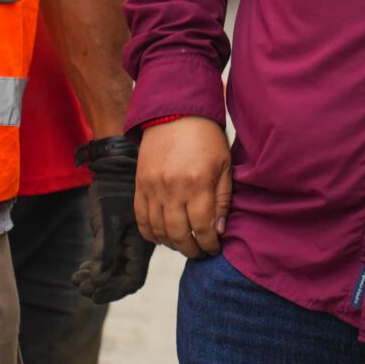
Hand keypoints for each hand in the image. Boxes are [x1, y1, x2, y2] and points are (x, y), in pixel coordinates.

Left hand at [73, 136, 154, 301]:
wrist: (113, 166)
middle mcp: (138, 246)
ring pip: (115, 270)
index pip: (133, 280)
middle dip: (101, 285)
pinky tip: (81, 269)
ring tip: (77, 277)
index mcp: (142, 244)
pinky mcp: (119, 235)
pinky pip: (110, 259)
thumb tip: (98, 280)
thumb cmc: (112, 190)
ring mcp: (129, 242)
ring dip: (96, 277)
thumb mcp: (106, 221)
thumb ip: (103, 252)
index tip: (93, 295)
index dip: (113, 291)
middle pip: (122, 278)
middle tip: (80, 284)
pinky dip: (96, 267)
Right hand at [134, 116, 231, 259]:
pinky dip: (151, 233)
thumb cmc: (206, 137)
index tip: (214, 248)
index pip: (202, 228)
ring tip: (184, 244)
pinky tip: (163, 236)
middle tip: (200, 251)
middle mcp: (172, 189)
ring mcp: (152, 188)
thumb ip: (223, 199)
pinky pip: (141, 218)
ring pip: (158, 230)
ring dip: (172, 244)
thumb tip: (218, 230)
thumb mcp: (225, 165)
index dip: (209, 244)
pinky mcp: (140, 185)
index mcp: (198, 183)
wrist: (174, 111)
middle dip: (192, 249)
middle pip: (179, 234)